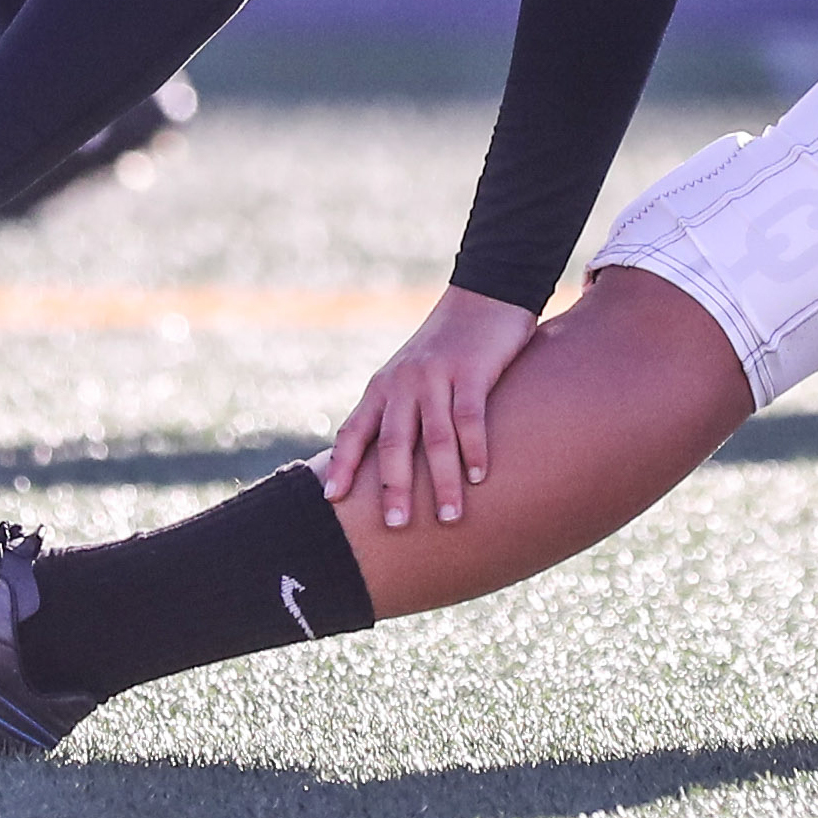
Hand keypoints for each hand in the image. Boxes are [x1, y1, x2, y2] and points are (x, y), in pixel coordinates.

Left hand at [324, 287, 536, 527]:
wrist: (485, 293)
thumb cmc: (450, 345)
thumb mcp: (414, 373)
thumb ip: (401, 410)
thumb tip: (392, 464)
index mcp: (384, 386)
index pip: (354, 430)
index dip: (343, 465)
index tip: (332, 500)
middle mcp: (404, 382)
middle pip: (394, 442)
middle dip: (393, 487)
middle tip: (396, 525)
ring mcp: (437, 376)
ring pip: (435, 438)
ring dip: (441, 481)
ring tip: (448, 517)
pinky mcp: (472, 370)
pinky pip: (470, 417)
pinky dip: (474, 449)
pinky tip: (480, 476)